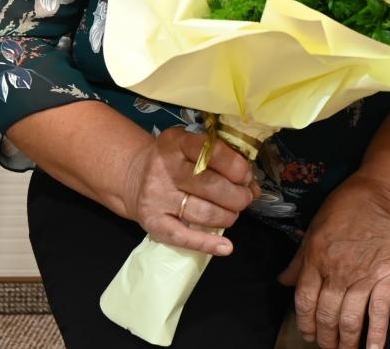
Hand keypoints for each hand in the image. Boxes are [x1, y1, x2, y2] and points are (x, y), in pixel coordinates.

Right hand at [123, 126, 257, 255]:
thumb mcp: (194, 149)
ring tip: (233, 213)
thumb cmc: (176, 161)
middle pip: (210, 185)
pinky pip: (184, 237)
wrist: (135, 176)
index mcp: (176, 143)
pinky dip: (208, 244)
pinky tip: (226, 246)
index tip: (246, 176)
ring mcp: (156, 197)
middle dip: (237, 195)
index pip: (212, 152)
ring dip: (227, 216)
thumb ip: (224, 162)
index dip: (236, 167)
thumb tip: (254, 188)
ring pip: (202, 212)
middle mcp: (164, 169)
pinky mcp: (153, 222)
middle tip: (244, 198)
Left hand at [280, 175, 389, 348]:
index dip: (304, 322)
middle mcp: (337, 273)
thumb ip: (299, 259)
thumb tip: (283, 281)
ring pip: (350, 321)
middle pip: (326, 316)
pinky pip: (379, 313)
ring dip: (345, 342)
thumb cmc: (348, 204)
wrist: (385, 195)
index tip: (308, 334)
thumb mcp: (314, 226)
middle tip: (325, 347)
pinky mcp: (387, 279)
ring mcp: (363, 278)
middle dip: (324, 338)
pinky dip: (376, 336)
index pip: (304, 302)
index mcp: (316, 260)